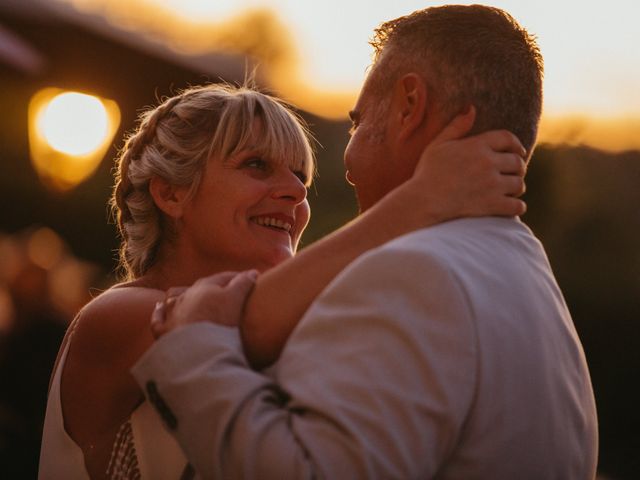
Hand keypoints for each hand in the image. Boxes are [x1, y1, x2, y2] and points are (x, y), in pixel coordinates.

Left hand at [151, 270, 257, 338]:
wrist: (196, 348)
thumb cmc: (219, 320)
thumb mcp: (236, 299)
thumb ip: (244, 284)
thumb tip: (252, 272)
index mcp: (205, 287)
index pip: (223, 278)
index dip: (237, 278)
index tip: (249, 279)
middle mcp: (186, 296)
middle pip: (200, 288)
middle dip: (212, 288)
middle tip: (225, 292)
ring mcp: (173, 313)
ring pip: (176, 299)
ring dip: (183, 297)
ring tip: (190, 298)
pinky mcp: (163, 331)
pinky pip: (158, 318)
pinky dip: (159, 312)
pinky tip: (159, 307)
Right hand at [411, 106, 526, 220]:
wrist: (422, 201)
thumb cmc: (427, 173)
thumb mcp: (437, 145)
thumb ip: (456, 127)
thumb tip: (471, 108)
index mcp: (477, 145)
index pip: (508, 139)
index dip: (516, 144)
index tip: (518, 151)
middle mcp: (488, 163)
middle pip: (517, 162)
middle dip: (518, 167)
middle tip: (514, 173)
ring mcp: (491, 185)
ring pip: (519, 184)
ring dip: (517, 187)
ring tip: (511, 190)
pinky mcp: (492, 205)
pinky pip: (517, 206)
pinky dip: (517, 207)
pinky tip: (512, 206)